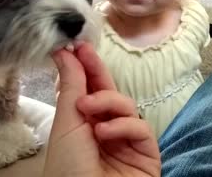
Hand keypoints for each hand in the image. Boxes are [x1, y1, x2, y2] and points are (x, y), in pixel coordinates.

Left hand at [44, 43, 159, 176]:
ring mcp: (126, 141)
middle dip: (97, 71)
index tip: (75, 46)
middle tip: (84, 51)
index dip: (85, 67)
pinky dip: (123, 125)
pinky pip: (140, 127)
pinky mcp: (145, 153)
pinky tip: (105, 133)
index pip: (88, 89)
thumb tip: (66, 55)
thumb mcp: (67, 123)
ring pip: (127, 105)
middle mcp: (106, 129)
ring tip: (87, 109)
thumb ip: (72, 87)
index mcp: (85, 124)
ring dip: (107, 102)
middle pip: (109, 93)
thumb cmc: (68, 169)